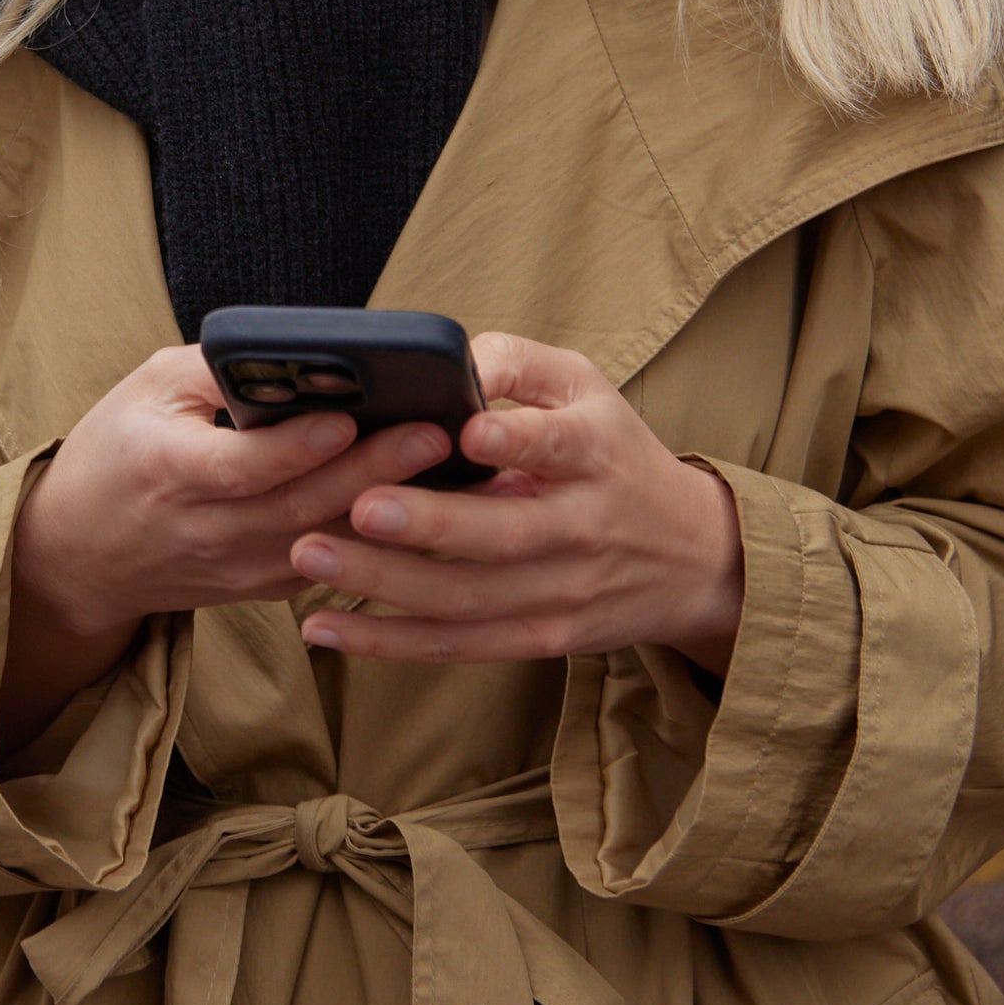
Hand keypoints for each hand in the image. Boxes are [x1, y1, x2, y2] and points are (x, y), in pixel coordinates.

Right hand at [0, 347, 452, 751]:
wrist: (77, 553)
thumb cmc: (115, 453)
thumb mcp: (146, 389)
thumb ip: (217, 367)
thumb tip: (300, 349)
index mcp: (168, 471)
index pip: (240, 467)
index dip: (295, 447)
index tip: (346, 420)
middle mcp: (206, 530)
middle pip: (300, 506)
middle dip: (374, 470)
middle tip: (435, 432)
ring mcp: (238, 568)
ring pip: (326, 541)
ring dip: (390, 506)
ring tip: (447, 465)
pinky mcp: (263, 587)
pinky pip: (331, 561)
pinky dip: (378, 534)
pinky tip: (425, 500)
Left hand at [286, 332, 743, 674]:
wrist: (691, 558)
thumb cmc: (615, 454)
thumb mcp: (586, 388)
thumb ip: (518, 364)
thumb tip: (451, 359)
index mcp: (596, 454)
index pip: (562, 446)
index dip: (518, 441)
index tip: (467, 431)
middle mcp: (583, 528)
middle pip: (504, 534)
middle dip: (428, 523)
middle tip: (357, 501)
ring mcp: (561, 592)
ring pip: (468, 598)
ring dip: (385, 583)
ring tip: (312, 555)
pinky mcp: (538, 637)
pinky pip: (457, 645)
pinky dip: (388, 642)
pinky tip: (326, 626)